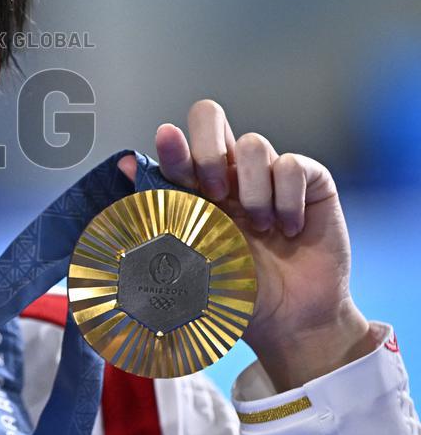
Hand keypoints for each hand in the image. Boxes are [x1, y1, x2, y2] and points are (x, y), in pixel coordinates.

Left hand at [117, 99, 378, 390]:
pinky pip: (293, 165)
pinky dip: (288, 200)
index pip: (178, 145)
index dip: (172, 143)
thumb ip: (163, 210)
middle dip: (208, 149)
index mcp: (196, 187)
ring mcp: (268, 172)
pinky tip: (290, 229)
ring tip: (261, 229)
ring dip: (254, 192)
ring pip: (253, 144)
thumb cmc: (239, 288)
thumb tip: (124, 164)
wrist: (291, 319)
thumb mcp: (193, 256)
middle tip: (216, 194)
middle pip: (208, 115)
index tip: (167, 142)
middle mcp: (229, 171)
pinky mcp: (309, 180)